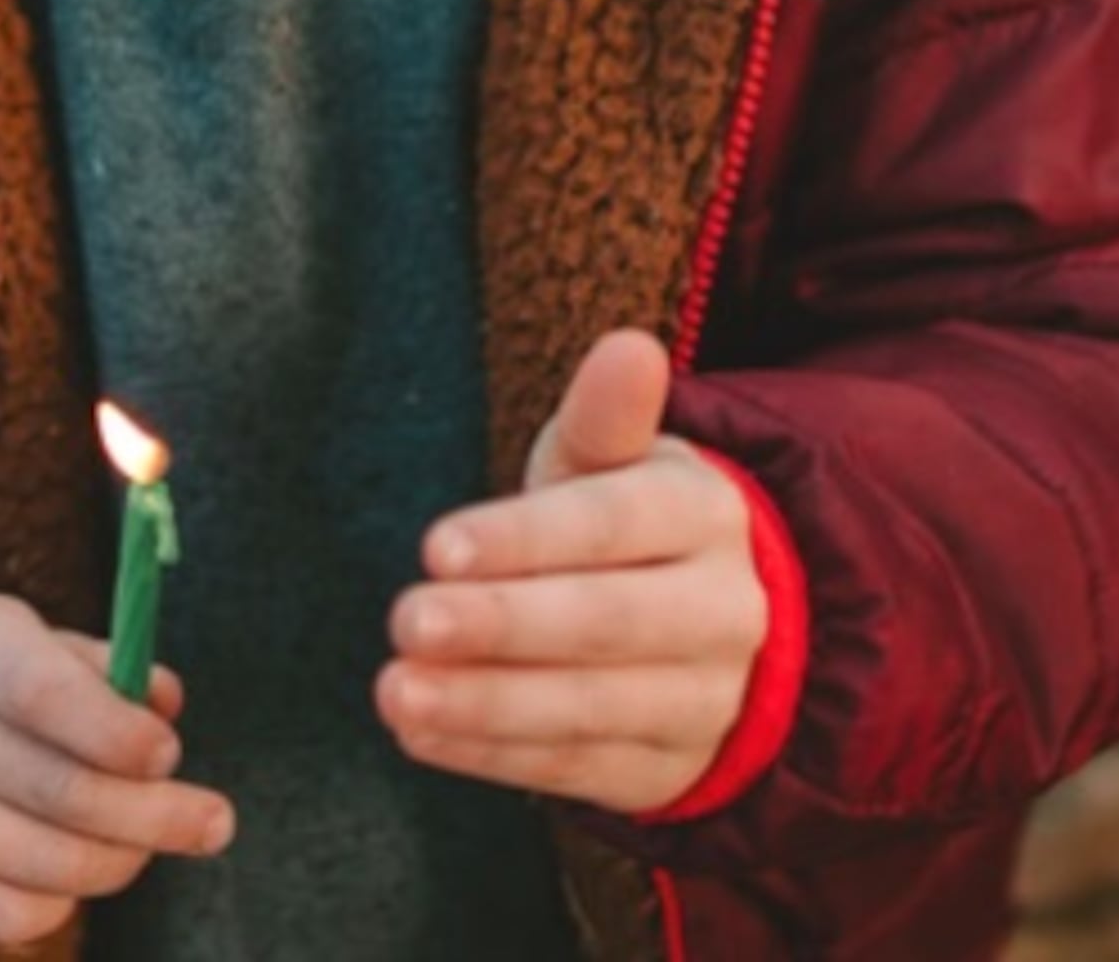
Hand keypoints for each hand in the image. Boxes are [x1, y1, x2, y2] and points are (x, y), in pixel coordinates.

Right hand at [0, 595, 236, 946]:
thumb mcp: (33, 647)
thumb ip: (107, 671)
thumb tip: (166, 702)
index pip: (42, 691)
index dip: (116, 732)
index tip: (170, 756)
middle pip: (60, 792)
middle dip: (155, 817)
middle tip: (210, 823)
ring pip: (44, 865)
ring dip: (117, 863)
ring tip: (138, 846)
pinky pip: (3, 917)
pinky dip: (58, 904)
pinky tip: (69, 876)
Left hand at [376, 329, 769, 814]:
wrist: (715, 628)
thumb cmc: (627, 522)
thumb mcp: (618, 459)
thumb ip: (607, 415)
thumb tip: (628, 346)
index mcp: (704, 516)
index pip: (613, 524)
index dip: (525, 537)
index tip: (436, 546)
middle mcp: (722, 612)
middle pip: (607, 622)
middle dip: (502, 624)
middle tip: (407, 619)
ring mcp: (704, 702)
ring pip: (591, 708)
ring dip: (486, 705)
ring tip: (395, 689)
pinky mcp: (669, 772)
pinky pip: (577, 769)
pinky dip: (494, 756)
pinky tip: (420, 733)